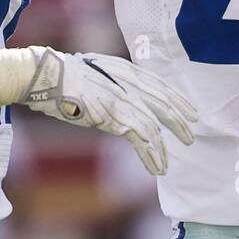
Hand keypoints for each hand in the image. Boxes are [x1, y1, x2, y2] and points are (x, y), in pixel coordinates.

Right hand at [20, 49, 197, 174]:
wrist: (48, 76)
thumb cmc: (63, 75)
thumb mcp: (95, 72)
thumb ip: (112, 82)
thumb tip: (120, 96)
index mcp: (125, 70)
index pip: (159, 86)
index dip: (177, 100)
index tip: (190, 113)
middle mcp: (128, 83)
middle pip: (163, 105)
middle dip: (178, 123)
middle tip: (190, 137)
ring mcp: (122, 100)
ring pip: (154, 127)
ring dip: (162, 148)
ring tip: (167, 164)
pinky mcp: (114, 117)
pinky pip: (141, 140)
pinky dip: (150, 155)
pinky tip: (156, 168)